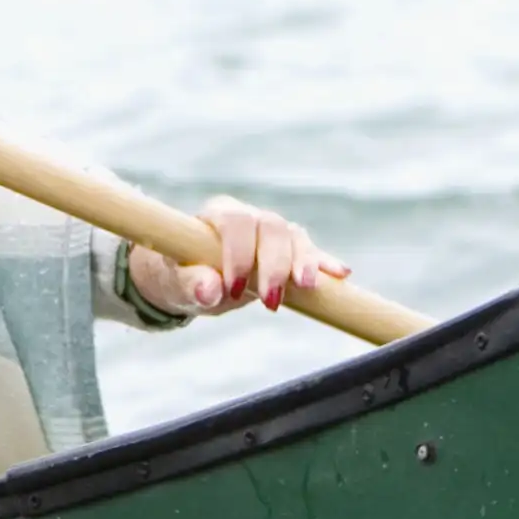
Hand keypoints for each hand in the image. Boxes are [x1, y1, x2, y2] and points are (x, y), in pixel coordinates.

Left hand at [129, 196, 346, 320]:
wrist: (191, 279)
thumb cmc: (180, 277)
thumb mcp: (177, 284)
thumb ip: (191, 284)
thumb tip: (208, 289)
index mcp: (217, 215)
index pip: (234, 222)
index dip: (239, 253)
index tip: (234, 290)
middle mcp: (247, 216)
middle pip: (271, 226)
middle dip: (275, 263)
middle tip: (270, 303)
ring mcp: (269, 231)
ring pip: (293, 236)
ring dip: (304, 260)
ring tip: (308, 287)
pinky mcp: (287, 249)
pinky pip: (309, 251)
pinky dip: (323, 262)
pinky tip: (340, 274)